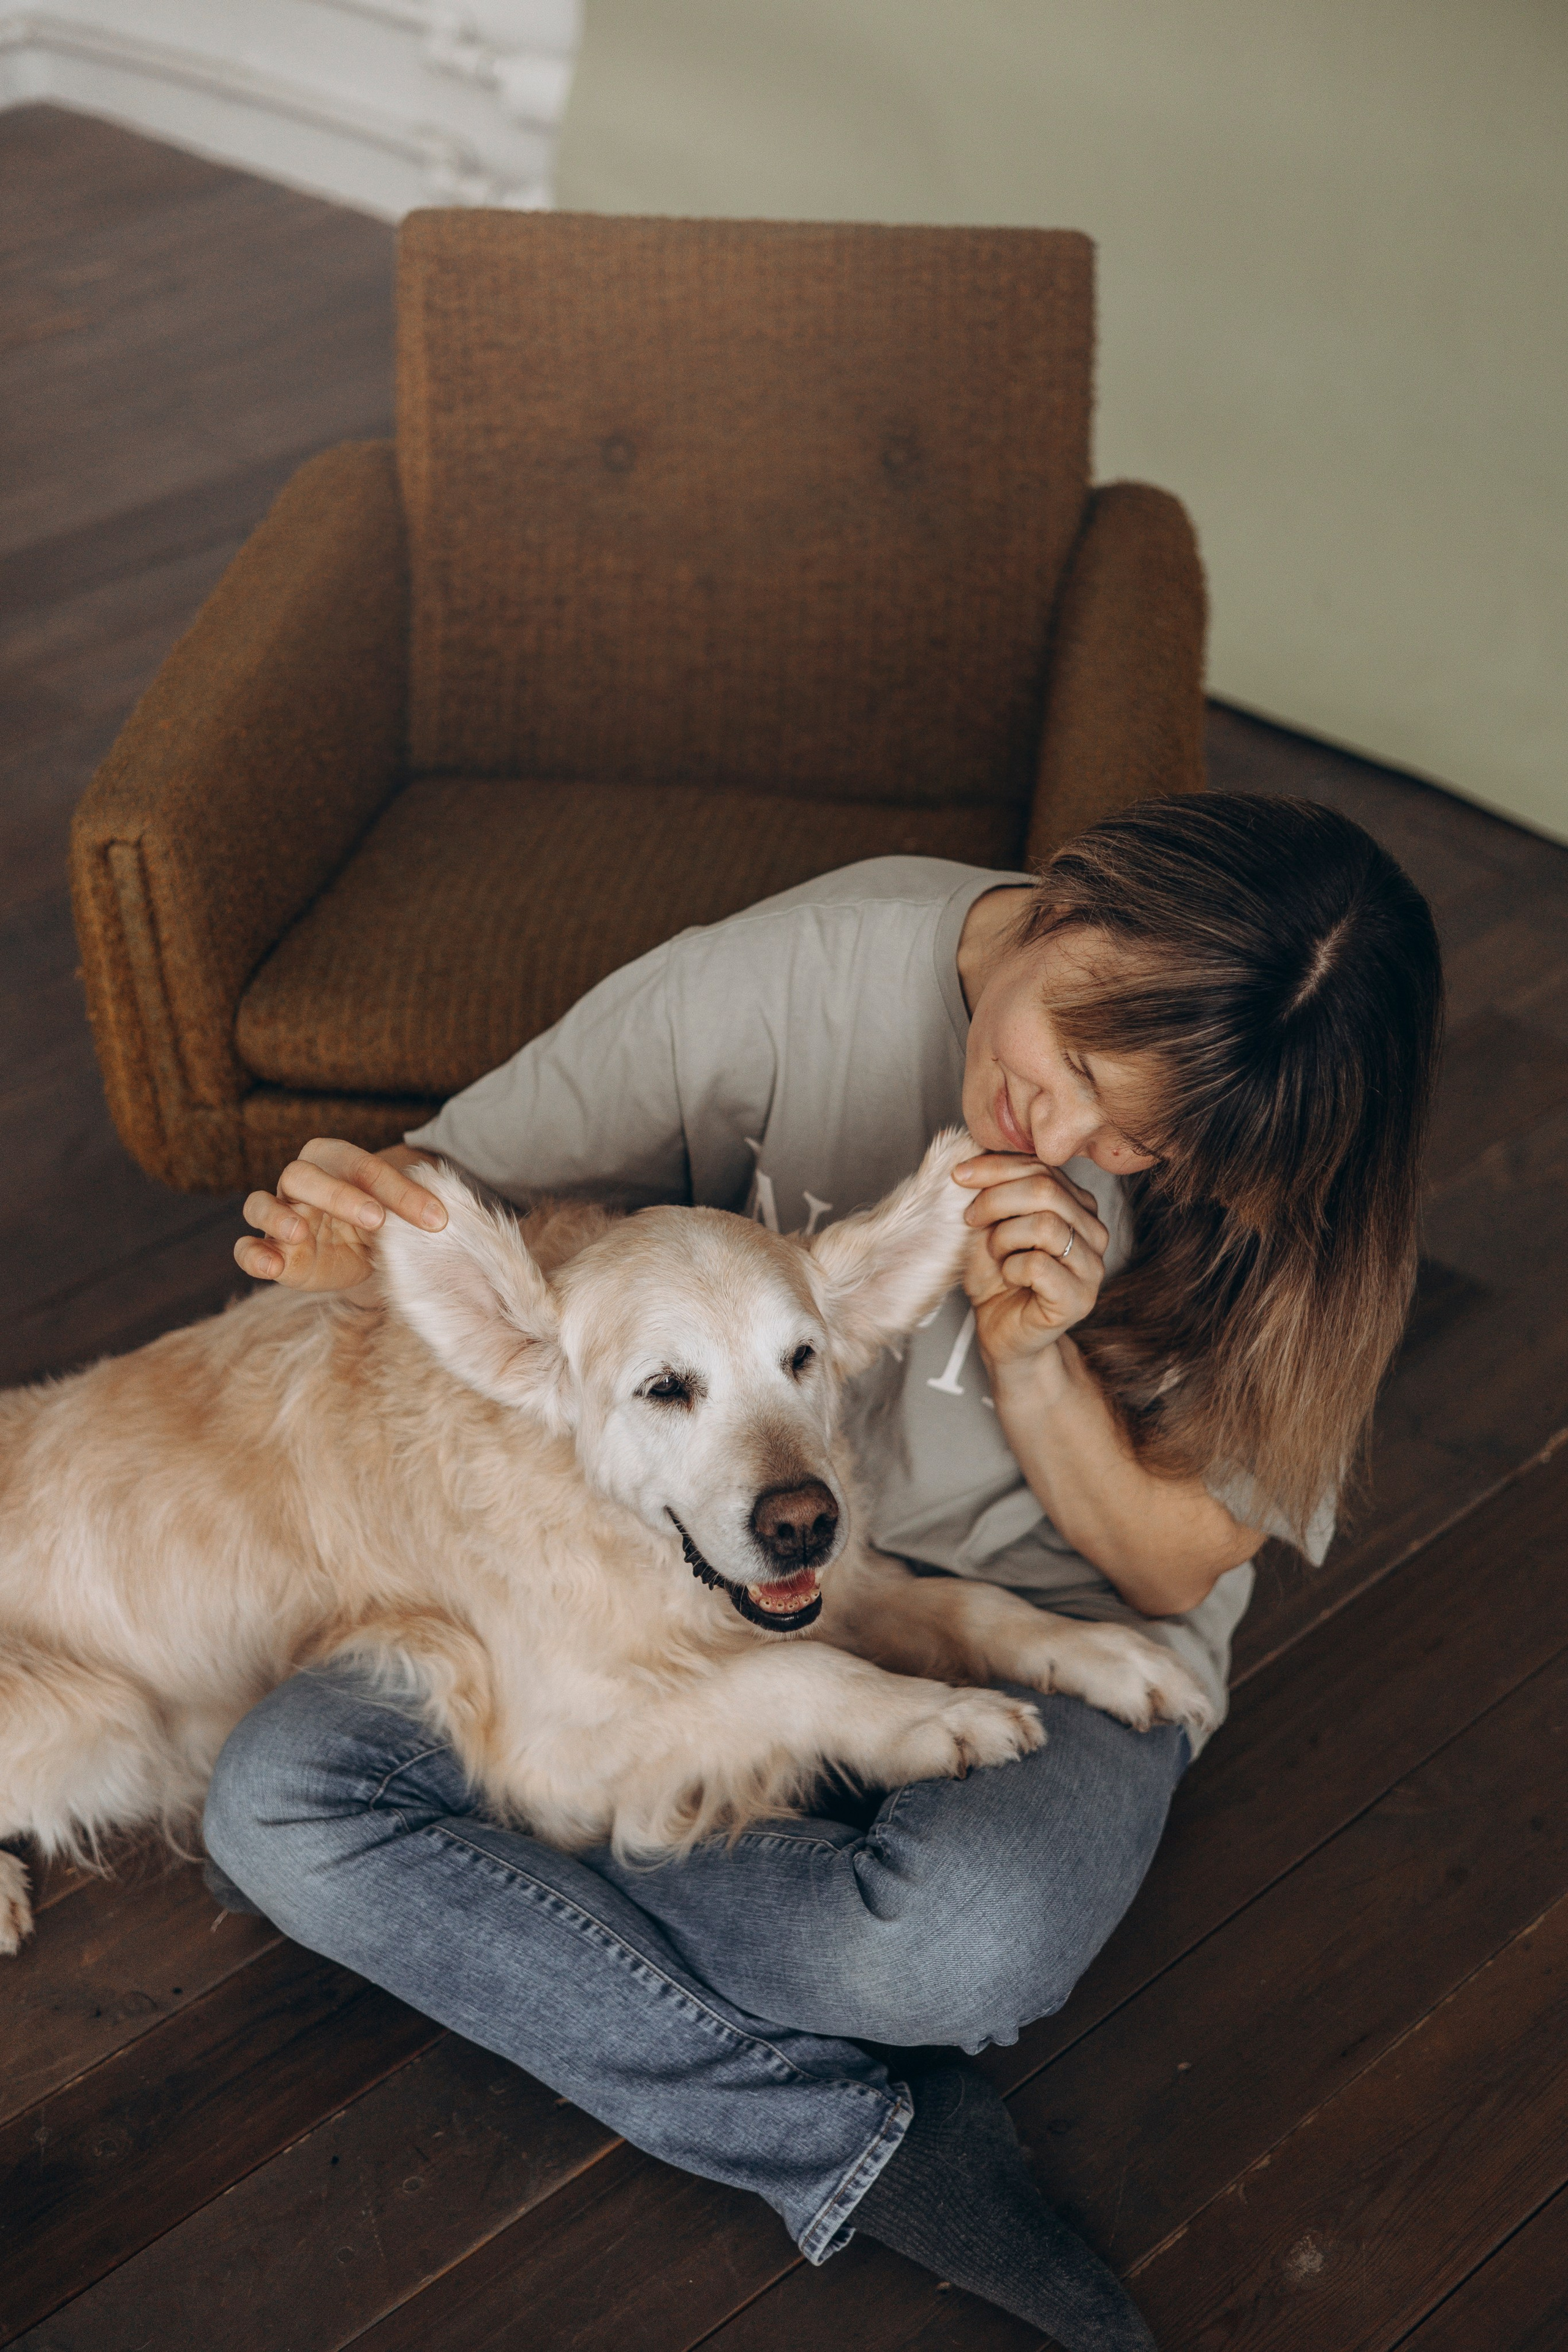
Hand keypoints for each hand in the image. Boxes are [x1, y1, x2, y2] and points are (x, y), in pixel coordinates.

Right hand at [235, 1140, 444, 1290]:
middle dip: (338, 1195)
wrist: (358, 1250)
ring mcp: (279, 1215)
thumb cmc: (378, 1219)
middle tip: (376, 1219)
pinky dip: (253, 1255)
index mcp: (334, 1158)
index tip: (434, 1218)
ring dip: (277, 1216)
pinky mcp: (271, 1250)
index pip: (363, 1167)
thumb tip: (440, 1220)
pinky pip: (245, 1248)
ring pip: (259, 1204)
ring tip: (299, 1232)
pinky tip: (272, 1265)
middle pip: (302, 1175)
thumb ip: (411, 1209)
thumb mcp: (399, 1211)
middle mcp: (299, 1181)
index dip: (398, 1191)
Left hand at [953, 1153, 1108, 1374]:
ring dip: (1003, 1237)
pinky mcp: (1080, 1299)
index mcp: (1077, 1206)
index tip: (959, 1176)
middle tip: (970, 1219)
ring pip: (1045, 1225)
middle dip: (995, 1200)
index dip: (995, 1167)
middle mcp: (1093, 1232)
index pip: (1042, 1167)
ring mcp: (1092, 1267)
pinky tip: (1009, 1277)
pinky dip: (1011, 1268)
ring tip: (996, 1254)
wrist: (1001, 1332)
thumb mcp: (989, 1225)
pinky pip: (1039, 1266)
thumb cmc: (997, 1278)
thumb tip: (971, 1155)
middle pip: (1045, 1190)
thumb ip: (993, 1192)